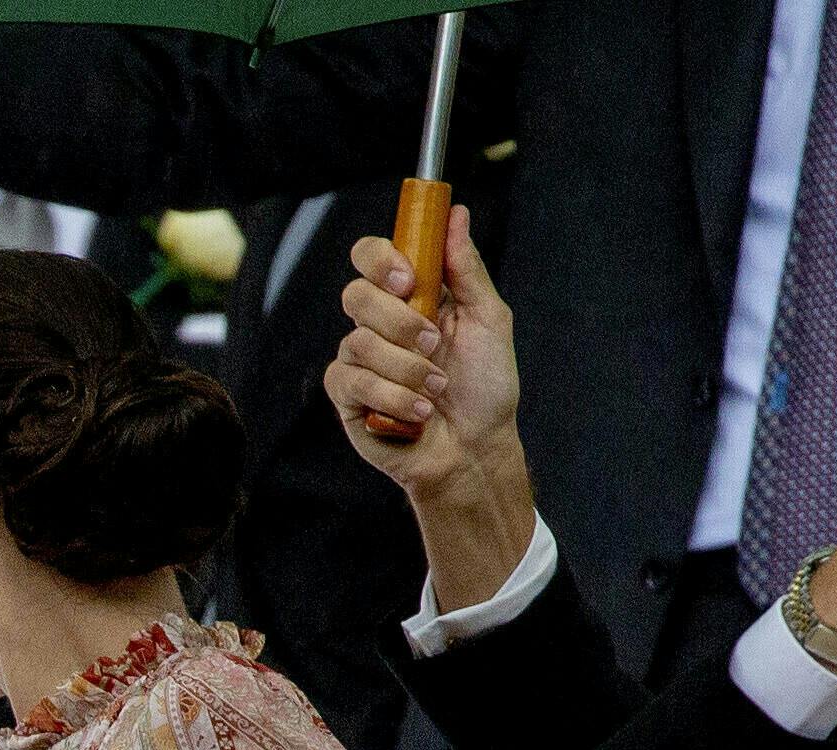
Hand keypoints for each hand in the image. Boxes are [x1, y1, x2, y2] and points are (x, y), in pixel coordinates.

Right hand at [330, 206, 535, 606]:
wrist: (475, 448)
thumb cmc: (486, 387)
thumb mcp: (488, 319)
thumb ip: (466, 268)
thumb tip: (454, 214)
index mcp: (409, 297)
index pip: (371, 257)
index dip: (381, 258)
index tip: (411, 279)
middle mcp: (378, 324)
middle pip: (357, 295)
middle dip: (399, 320)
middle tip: (433, 342)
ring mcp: (360, 361)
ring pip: (359, 342)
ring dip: (407, 369)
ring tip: (436, 388)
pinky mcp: (348, 398)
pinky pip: (353, 381)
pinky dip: (392, 396)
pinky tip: (417, 411)